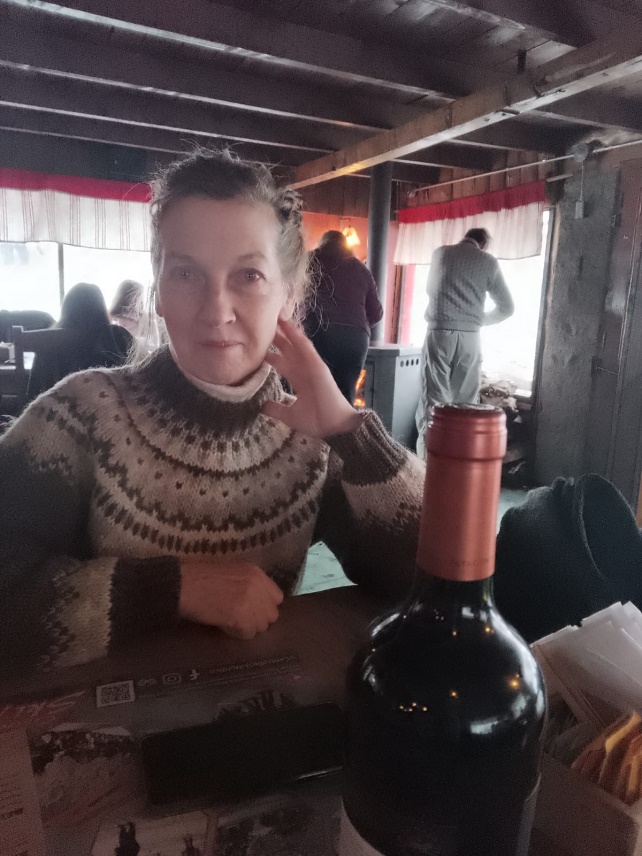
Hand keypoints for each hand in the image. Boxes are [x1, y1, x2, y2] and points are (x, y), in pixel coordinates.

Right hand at [179, 561, 283, 638]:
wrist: (183, 585)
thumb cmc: (200, 577)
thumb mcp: (231, 572)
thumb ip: (249, 584)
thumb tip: (259, 603)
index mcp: (256, 572)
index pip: (277, 597)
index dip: (265, 606)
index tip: (253, 610)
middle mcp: (258, 585)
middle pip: (271, 614)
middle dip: (257, 619)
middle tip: (240, 619)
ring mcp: (251, 601)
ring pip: (261, 626)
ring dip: (247, 628)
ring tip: (231, 622)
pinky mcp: (241, 616)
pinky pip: (248, 633)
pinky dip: (237, 634)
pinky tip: (225, 626)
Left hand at [262, 319, 361, 437]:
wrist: (334, 428)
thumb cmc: (316, 422)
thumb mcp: (289, 415)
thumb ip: (276, 408)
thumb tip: (261, 406)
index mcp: (299, 380)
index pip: (281, 362)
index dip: (269, 353)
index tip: (254, 345)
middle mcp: (304, 370)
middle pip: (287, 349)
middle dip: (275, 337)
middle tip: (261, 322)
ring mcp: (312, 366)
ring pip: (296, 344)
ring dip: (287, 330)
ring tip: (275, 315)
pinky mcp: (318, 366)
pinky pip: (307, 348)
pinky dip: (297, 336)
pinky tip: (288, 324)